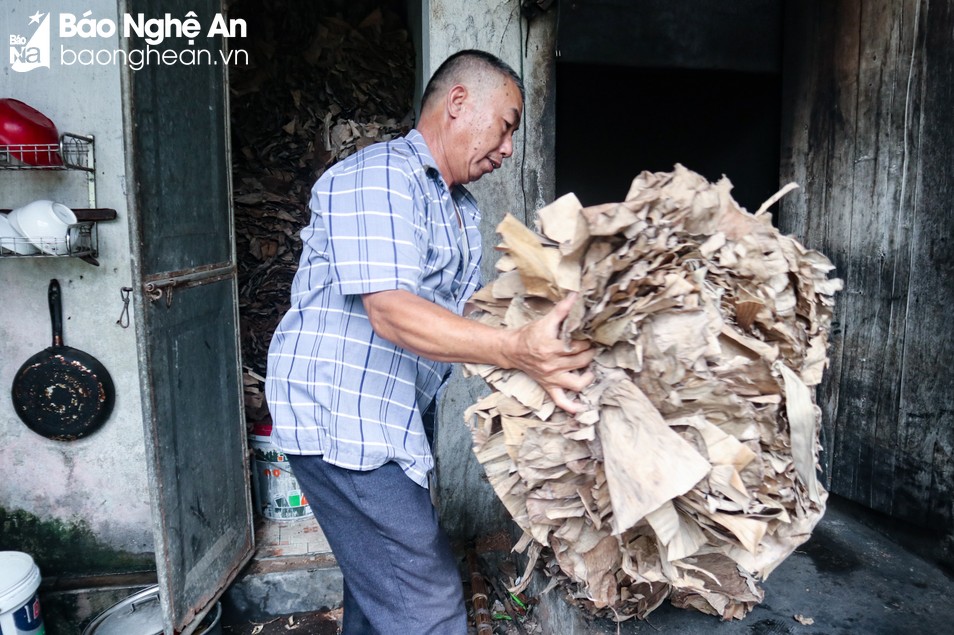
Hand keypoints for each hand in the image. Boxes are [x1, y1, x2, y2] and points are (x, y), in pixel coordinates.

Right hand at [505, 293, 595, 412]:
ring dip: (588, 376)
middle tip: (593, 346)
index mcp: (551, 346)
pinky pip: (561, 401)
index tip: (592, 334)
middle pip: (581, 361)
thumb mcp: (545, 320)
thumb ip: (562, 309)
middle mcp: (552, 363)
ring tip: (591, 368)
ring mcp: (551, 377)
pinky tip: (583, 407)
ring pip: (576, 382)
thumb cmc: (529, 334)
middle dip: (591, 353)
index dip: (588, 339)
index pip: (577, 344)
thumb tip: (576, 295)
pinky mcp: (549, 386)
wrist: (511, 349)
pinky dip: (572, 407)